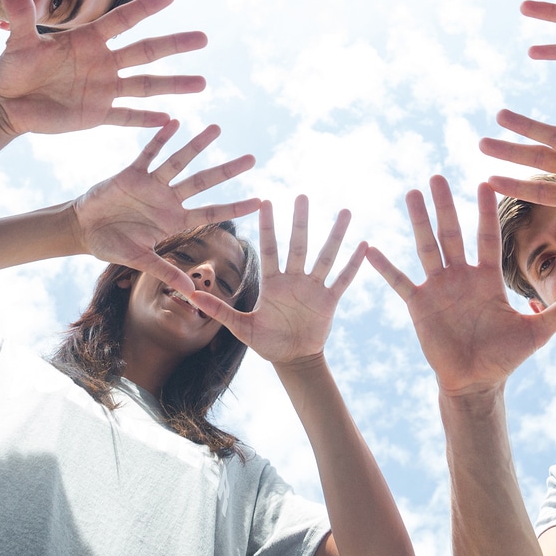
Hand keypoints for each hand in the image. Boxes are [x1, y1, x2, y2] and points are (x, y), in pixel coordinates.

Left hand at [0, 0, 205, 134]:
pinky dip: (147, 120)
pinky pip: (126, 117)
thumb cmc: (11, 69)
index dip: (146, 8)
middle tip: (203, 38)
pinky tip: (170, 119)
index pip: (122, 21)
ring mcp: (103, 89)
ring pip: (145, 85)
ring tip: (202, 83)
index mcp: (88, 40)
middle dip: (174, 45)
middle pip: (145, 52)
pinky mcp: (97, 115)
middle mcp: (103, 62)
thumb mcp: (16, 41)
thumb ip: (19, 13)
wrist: (6, 104)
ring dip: (173, 84)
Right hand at [73, 121, 259, 295]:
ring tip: (216, 128)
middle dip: (226, 171)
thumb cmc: (112, 245)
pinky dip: (160, 139)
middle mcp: (167, 199)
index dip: (234, 207)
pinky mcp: (131, 173)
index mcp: (173, 221)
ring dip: (196, 146)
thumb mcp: (140, 261)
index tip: (260, 201)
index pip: (211, 213)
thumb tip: (191, 292)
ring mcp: (151, 184)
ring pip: (179, 162)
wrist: (83, 229)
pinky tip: (174, 123)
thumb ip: (165, 272)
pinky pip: (148, 153)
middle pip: (202, 182)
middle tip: (252, 158)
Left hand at [192, 197, 364, 365]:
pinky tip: (363, 246)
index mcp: (272, 283)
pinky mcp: (329, 300)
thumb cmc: (266, 342)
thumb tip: (191, 295)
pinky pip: (342, 279)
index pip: (270, 249)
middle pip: (298, 245)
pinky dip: (352, 265)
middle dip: (300, 222)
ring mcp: (313, 288)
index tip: (267, 202)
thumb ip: (219, 310)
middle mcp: (294, 279)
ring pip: (325, 256)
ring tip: (345, 212)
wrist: (293, 359)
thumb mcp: (241, 327)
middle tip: (303, 196)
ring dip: (335, 235)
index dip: (269, 227)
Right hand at [366, 177, 555, 398]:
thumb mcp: (536, 333)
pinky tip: (370, 248)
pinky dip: (385, 266)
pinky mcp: (418, 305)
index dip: (486, 212)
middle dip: (445, 205)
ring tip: (410, 194)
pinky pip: (399, 281)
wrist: (475, 382)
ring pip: (426, 247)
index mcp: (487, 278)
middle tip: (436, 176)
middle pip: (451, 233)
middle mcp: (461, 276)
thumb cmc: (505, 356)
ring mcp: (438, 288)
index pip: (487, 237)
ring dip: (418, 221)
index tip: (485, 182)